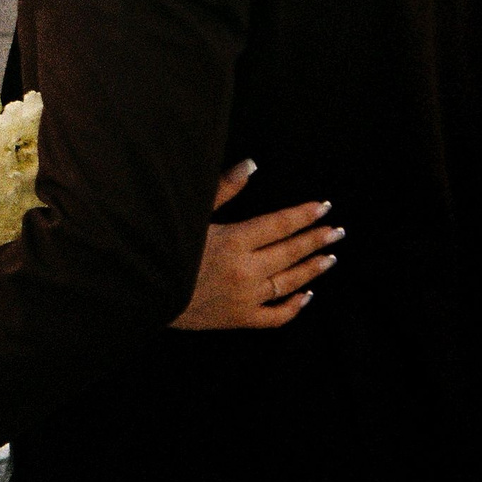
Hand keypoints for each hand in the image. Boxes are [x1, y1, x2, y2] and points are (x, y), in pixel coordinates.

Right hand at [169, 160, 341, 330]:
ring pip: (289, 283)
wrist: (143, 293)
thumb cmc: (163, 248)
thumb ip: (223, 189)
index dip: (303, 215)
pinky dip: (293, 307)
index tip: (324, 207)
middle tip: (338, 231)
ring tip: (330, 257)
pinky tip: (307, 296)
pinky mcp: (239, 319)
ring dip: (312, 269)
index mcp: (233, 240)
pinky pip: (275, 317)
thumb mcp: (191, 215)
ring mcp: (245, 297)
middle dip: (316, 240)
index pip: (279, 224)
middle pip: (290, 252)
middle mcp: (245, 270)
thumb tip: (251, 163)